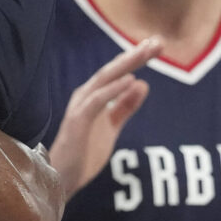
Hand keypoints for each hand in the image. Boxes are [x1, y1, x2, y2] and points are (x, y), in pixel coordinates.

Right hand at [49, 38, 160, 197]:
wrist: (62, 179)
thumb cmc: (83, 153)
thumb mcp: (111, 127)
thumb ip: (124, 107)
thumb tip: (143, 84)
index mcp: (93, 97)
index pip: (118, 73)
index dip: (137, 58)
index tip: (158, 45)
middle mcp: (86, 96)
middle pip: (113, 70)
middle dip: (135, 55)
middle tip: (158, 42)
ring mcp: (80, 107)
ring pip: (105, 79)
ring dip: (126, 64)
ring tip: (146, 52)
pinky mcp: (78, 121)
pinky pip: (97, 101)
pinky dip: (113, 89)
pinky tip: (131, 79)